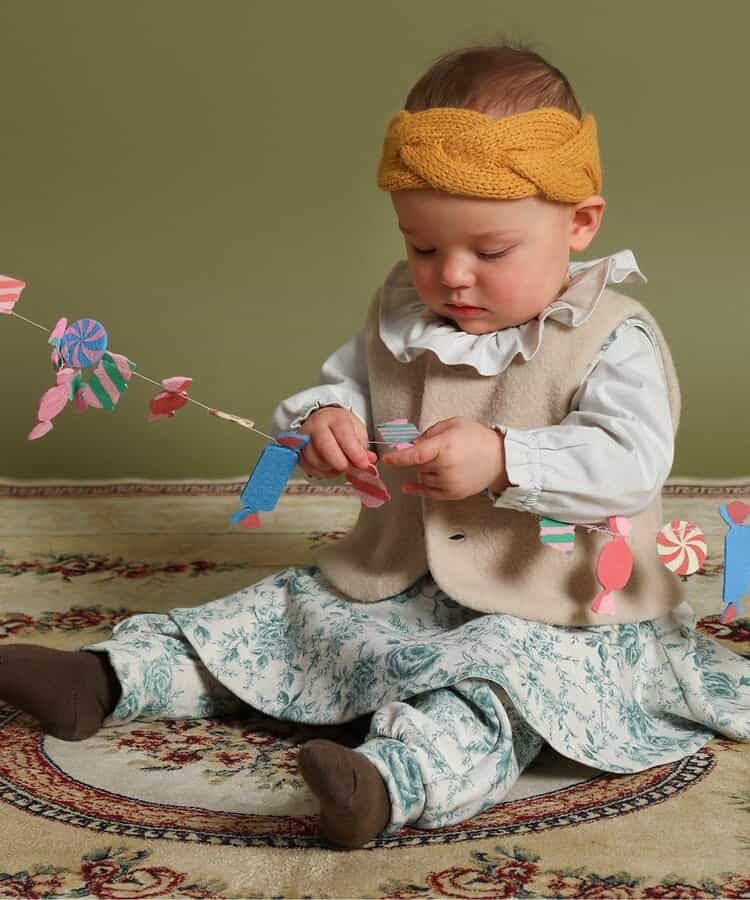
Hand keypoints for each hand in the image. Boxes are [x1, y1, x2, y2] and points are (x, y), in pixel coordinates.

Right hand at [296, 406, 376, 479]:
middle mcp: (315, 426)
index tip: (363, 464)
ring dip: (332, 469)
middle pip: (325, 447)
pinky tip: (330, 467)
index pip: (344, 435)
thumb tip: (369, 460)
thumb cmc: (340, 427)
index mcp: (334, 418)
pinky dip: (323, 473)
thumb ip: (362, 447)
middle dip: (341, 462)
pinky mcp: (298, 453)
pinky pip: (310, 468)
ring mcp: (303, 439)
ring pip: (316, 461)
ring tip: (340, 464)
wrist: (321, 421)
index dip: (355, 452)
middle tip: (351, 468)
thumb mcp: (356, 431)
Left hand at [380, 416, 508, 499]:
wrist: (500, 459)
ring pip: (423, 477)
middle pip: (418, 465)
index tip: (386, 459)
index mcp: (444, 447)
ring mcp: (448, 482)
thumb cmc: (477, 439)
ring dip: (426, 470)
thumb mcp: (453, 424)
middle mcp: (445, 467)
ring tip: (445, 461)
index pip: (414, 455)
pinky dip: (417, 489)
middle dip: (421, 458)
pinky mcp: (452, 493)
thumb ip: (431, 432)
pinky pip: (428, 493)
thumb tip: (414, 443)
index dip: (398, 457)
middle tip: (437, 450)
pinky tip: (407, 487)